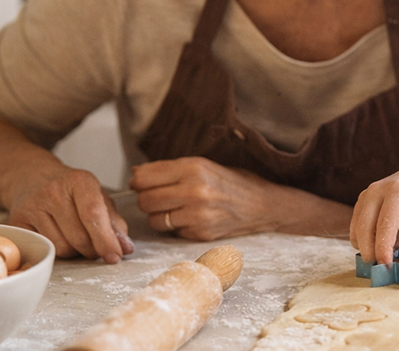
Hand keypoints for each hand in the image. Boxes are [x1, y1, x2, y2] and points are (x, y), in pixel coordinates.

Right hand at [5, 165, 134, 263]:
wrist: (31, 177)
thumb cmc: (70, 190)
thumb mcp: (97, 197)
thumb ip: (114, 222)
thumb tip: (126, 248)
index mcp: (80, 181)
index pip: (93, 214)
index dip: (106, 239)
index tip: (115, 256)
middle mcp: (54, 191)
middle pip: (79, 237)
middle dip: (92, 249)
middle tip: (95, 246)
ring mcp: (33, 206)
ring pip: (61, 248)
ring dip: (74, 251)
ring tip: (74, 237)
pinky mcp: (17, 222)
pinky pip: (44, 249)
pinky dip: (56, 251)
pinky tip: (58, 237)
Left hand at [129, 156, 277, 240]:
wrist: (262, 205)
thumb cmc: (232, 182)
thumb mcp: (204, 165)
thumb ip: (170, 169)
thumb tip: (136, 174)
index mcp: (194, 168)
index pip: (145, 177)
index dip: (138, 181)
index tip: (140, 182)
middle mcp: (194, 191)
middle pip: (145, 200)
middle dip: (146, 199)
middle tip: (158, 196)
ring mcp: (197, 215)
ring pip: (154, 219)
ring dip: (159, 215)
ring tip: (174, 208)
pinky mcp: (200, 233)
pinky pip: (172, 231)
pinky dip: (175, 226)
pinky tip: (189, 218)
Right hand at [350, 156, 398, 268]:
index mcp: (398, 191)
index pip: (385, 223)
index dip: (383, 247)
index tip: (386, 267)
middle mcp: (377, 190)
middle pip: (365, 228)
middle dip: (371, 252)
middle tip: (386, 270)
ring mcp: (367, 194)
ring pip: (357, 229)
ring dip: (368, 248)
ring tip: (394, 251)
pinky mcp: (362, 200)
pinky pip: (356, 227)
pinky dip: (365, 241)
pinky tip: (386, 241)